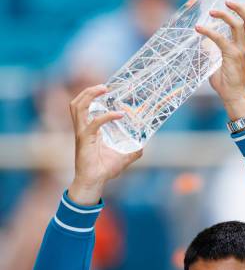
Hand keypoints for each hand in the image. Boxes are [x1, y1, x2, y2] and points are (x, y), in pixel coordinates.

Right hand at [68, 84, 142, 204]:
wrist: (95, 182)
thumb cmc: (103, 170)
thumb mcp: (122, 158)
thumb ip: (132, 151)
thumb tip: (143, 147)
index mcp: (89, 130)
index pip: (85, 108)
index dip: (93, 96)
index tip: (108, 90)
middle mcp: (83, 129)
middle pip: (76, 103)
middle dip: (88, 91)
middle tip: (104, 87)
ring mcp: (82, 133)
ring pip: (77, 107)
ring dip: (89, 96)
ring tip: (103, 89)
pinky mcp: (84, 140)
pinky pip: (94, 123)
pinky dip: (106, 116)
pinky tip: (119, 114)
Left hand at [196, 0, 244, 119]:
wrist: (234, 97)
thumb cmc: (227, 83)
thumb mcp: (220, 64)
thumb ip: (213, 52)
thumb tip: (204, 43)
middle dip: (240, 8)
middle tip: (228, 2)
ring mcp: (240, 50)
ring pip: (237, 25)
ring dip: (225, 15)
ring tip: (212, 11)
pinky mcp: (231, 55)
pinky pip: (220, 38)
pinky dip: (209, 31)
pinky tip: (199, 29)